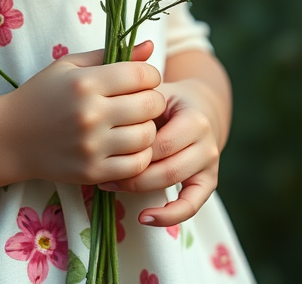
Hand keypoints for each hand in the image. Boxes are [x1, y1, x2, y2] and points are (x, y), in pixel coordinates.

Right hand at [6, 41, 165, 186]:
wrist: (11, 137)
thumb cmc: (42, 94)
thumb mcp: (70, 65)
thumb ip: (110, 55)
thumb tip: (150, 46)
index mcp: (86, 82)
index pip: (141, 75)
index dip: (151, 75)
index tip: (143, 79)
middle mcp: (91, 114)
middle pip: (150, 105)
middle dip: (153, 100)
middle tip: (142, 101)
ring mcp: (92, 146)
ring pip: (147, 136)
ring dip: (147, 128)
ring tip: (134, 123)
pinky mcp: (92, 172)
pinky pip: (136, 165)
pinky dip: (140, 156)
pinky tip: (128, 146)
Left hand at [99, 77, 220, 226]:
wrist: (199, 108)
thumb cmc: (168, 101)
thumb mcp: (155, 95)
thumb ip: (137, 104)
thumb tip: (106, 122)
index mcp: (194, 120)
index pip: (160, 143)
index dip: (132, 150)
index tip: (103, 153)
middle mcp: (206, 144)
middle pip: (166, 167)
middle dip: (132, 174)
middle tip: (103, 176)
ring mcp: (209, 165)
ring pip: (172, 183)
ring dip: (140, 188)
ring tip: (113, 187)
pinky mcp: (208, 182)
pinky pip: (191, 206)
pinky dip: (169, 216)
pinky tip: (145, 218)